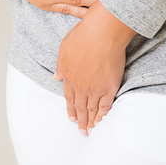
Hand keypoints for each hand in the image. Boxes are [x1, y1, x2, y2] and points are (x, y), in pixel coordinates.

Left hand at [54, 1, 135, 134]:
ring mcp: (95, 88)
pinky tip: (101, 122)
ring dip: (90, 121)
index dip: (70, 109)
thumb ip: (60, 65)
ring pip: (92, 109)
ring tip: (90, 131)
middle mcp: (80, 85)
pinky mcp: (110, 87)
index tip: (72, 118)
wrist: (101, 33)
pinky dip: (103, 115)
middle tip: (81, 131)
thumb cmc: (82, 36)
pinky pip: (106, 105)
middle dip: (80, 120)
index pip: (69, 98)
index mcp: (68, 76)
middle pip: (80, 106)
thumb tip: (56, 77)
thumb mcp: (63, 49)